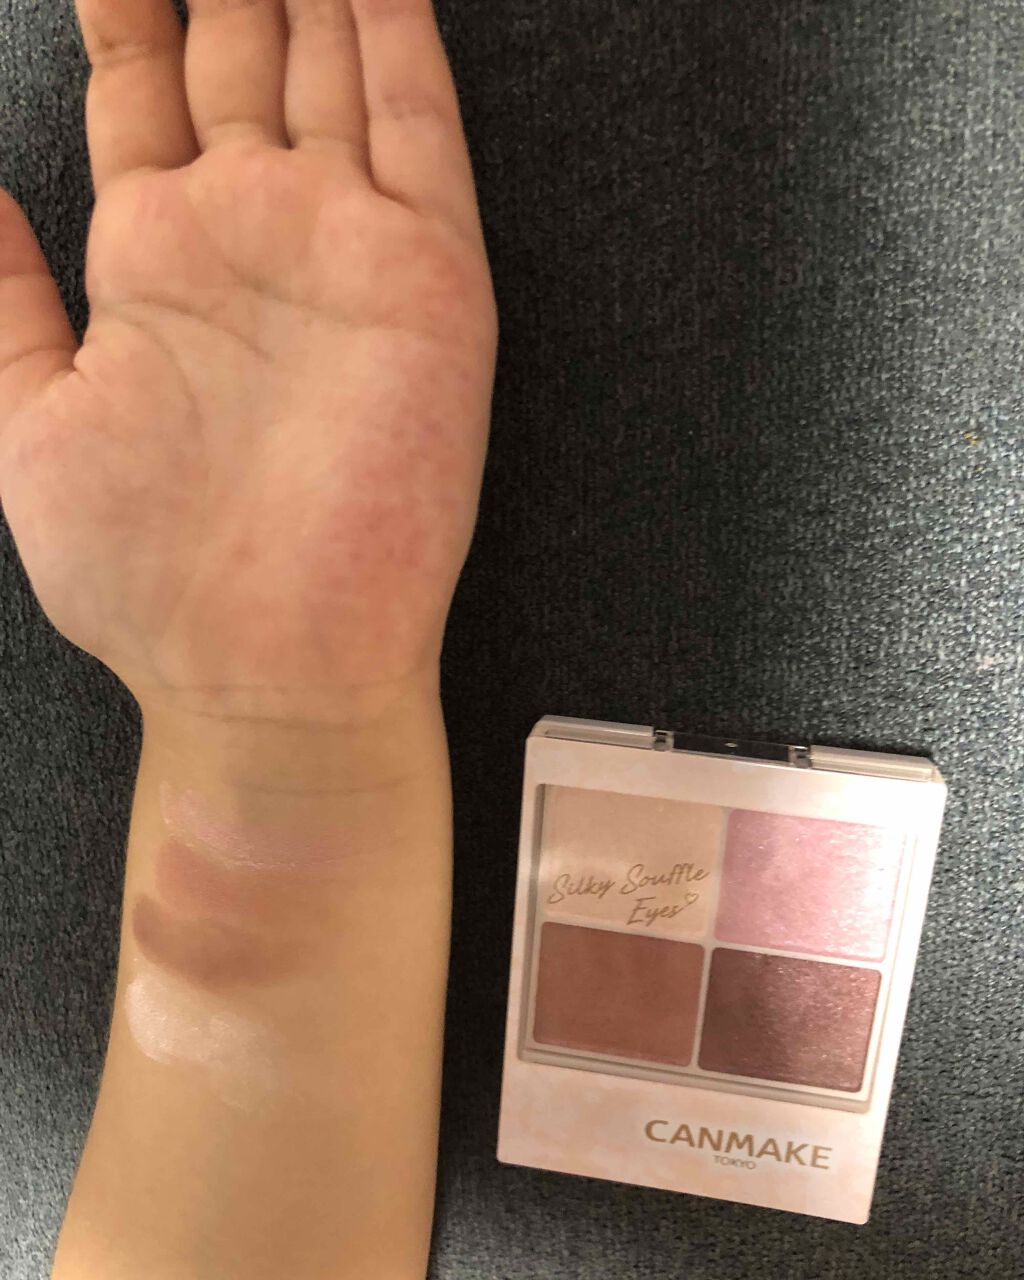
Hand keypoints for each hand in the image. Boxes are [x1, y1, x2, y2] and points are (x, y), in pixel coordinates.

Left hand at [0, 0, 496, 729]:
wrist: (266, 668)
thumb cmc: (146, 575)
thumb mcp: (28, 425)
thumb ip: (4, 306)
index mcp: (158, 259)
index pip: (144, 89)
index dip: (125, 5)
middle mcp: (254, 237)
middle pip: (240, 54)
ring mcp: (344, 248)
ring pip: (333, 66)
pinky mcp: (428, 279)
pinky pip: (420, 129)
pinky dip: (402, 39)